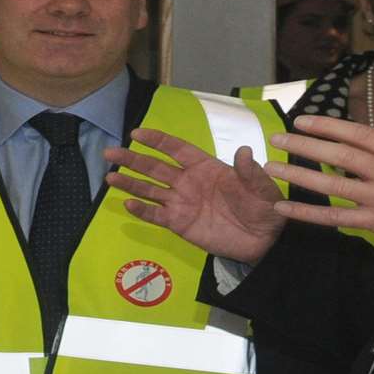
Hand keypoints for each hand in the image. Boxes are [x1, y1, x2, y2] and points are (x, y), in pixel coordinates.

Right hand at [103, 128, 287, 264]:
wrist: (265, 241)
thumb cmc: (264, 208)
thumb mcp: (262, 187)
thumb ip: (250, 171)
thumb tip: (244, 151)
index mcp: (205, 167)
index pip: (175, 149)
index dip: (156, 140)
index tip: (136, 132)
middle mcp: (188, 182)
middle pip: (154, 167)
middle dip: (132, 159)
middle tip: (110, 152)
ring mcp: (182, 203)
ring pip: (150, 190)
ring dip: (130, 183)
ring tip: (109, 177)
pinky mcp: (181, 224)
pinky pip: (157, 216)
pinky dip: (142, 211)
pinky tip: (127, 205)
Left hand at [265, 115, 373, 262]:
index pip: (357, 133)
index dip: (327, 125)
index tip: (303, 120)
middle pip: (339, 154)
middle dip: (305, 144)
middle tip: (278, 137)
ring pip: (332, 184)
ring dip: (299, 175)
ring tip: (272, 168)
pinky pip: (335, 218)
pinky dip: (307, 213)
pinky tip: (284, 208)